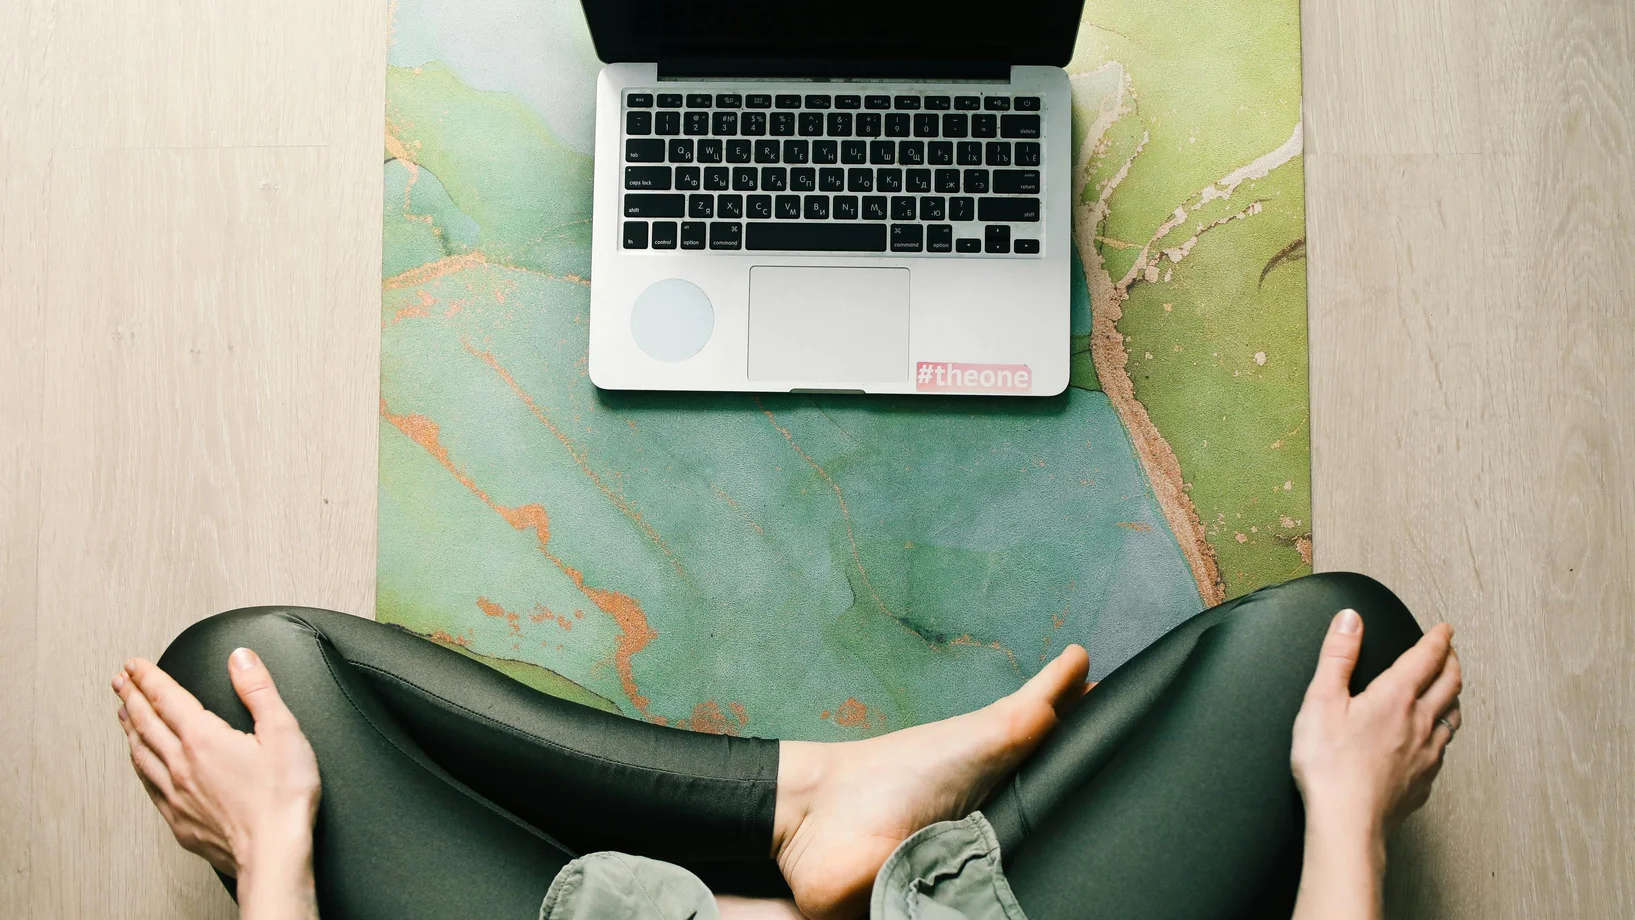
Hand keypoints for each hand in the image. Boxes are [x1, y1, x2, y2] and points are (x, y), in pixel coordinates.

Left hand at [112, 648, 320, 877]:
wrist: (273, 852)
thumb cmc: (282, 798)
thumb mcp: (282, 731)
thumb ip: (258, 690)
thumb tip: (241, 659)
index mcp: (203, 739)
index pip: (166, 699)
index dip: (148, 677)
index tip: (134, 665)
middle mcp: (181, 765)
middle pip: (146, 723)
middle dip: (131, 697)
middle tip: (119, 681)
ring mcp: (175, 795)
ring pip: (140, 754)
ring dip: (129, 729)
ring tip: (122, 715)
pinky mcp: (179, 820)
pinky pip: (147, 785)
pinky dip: (138, 765)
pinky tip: (139, 763)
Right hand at [1291, 610, 1461, 838]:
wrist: (1348, 822)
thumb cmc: (1330, 766)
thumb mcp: (1321, 700)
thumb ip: (1337, 655)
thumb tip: (1350, 619)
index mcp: (1395, 698)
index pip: (1426, 658)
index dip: (1438, 639)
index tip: (1444, 629)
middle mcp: (1419, 723)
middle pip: (1450, 685)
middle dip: (1451, 662)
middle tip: (1450, 652)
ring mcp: (1426, 754)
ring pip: (1453, 717)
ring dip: (1454, 696)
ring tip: (1449, 690)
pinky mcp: (1423, 781)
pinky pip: (1443, 750)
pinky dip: (1443, 733)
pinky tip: (1434, 739)